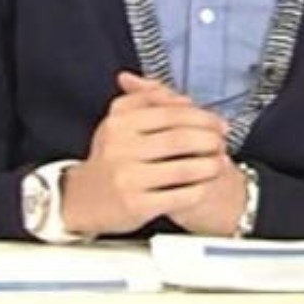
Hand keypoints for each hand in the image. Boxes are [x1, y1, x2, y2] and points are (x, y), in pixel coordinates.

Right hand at [59, 72, 229, 235]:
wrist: (81, 198)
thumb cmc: (110, 157)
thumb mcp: (120, 123)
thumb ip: (151, 102)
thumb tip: (184, 98)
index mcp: (120, 123)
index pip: (172, 114)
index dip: (202, 117)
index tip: (219, 124)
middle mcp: (120, 149)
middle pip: (180, 139)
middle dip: (210, 140)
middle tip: (222, 142)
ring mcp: (128, 178)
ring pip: (184, 168)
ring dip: (210, 165)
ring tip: (219, 163)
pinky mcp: (136, 205)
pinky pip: (179, 196)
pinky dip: (199, 189)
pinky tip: (205, 185)